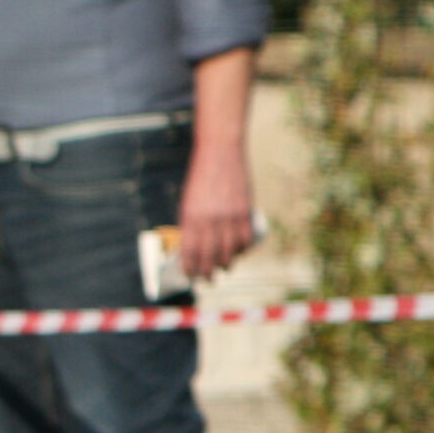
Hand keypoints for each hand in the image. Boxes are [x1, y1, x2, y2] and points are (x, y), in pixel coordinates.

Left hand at [176, 142, 254, 280]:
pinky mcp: (245, 212)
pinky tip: (238, 252)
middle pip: (210, 256)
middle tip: (207, 280)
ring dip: (226, 264)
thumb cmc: (200, 177)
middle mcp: (210, 220)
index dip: (191, 268)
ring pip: (229, 251)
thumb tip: (196, 246)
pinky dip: (242, 249)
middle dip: (208, 272)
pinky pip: (245, 239)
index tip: (190, 276)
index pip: (190, 252)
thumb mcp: (189, 200)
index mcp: (191, 216)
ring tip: (223, 269)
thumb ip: (193, 222)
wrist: (220, 152)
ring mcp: (229, 217)